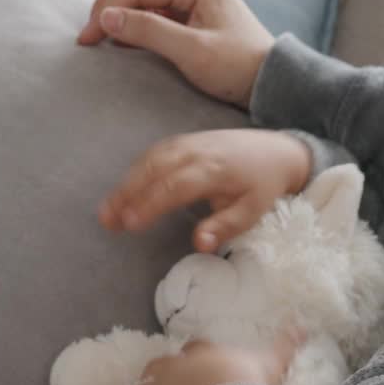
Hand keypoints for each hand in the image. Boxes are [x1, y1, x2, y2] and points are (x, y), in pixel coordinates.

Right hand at [77, 0, 275, 108]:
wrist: (270, 82)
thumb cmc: (237, 67)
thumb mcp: (192, 52)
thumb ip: (148, 31)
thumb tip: (106, 17)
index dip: (107, 9)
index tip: (87, 39)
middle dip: (108, 2)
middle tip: (89, 34)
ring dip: (119, 8)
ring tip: (101, 36)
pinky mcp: (193, 10)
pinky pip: (154, 5)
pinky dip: (134, 17)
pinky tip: (123, 37)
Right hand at [99, 130, 311, 252]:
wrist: (278, 150)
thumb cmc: (263, 185)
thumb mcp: (252, 211)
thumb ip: (224, 227)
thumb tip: (198, 244)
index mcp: (215, 170)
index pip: (175, 187)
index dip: (150, 204)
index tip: (129, 224)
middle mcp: (197, 151)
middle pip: (155, 169)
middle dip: (127, 193)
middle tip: (106, 220)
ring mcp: (189, 142)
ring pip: (150, 159)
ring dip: (127, 182)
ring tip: (108, 209)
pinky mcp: (185, 140)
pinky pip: (155, 152)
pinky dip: (136, 170)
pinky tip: (125, 189)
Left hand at [138, 331, 302, 384]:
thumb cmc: (245, 382)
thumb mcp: (269, 363)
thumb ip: (285, 344)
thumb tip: (303, 325)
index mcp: (203, 351)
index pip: (196, 347)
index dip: (200, 355)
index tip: (206, 365)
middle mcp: (177, 365)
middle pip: (164, 363)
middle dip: (169, 370)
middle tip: (179, 382)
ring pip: (149, 381)